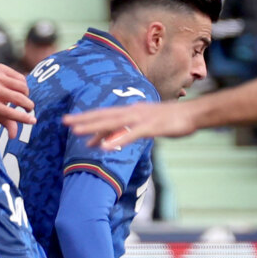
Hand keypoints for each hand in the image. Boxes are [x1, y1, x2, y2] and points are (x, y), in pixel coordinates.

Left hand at [0, 59, 35, 131]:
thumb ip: (2, 122)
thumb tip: (13, 136)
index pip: (9, 113)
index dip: (23, 118)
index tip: (33, 121)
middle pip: (19, 99)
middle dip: (29, 106)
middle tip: (28, 109)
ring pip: (23, 87)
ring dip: (26, 95)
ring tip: (22, 98)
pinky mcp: (2, 68)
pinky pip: (21, 78)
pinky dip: (23, 85)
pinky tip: (18, 88)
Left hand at [63, 100, 195, 149]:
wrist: (192, 114)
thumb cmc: (169, 120)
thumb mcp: (144, 125)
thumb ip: (125, 131)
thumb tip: (106, 140)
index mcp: (130, 110)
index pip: (104, 113)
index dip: (86, 116)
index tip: (69, 120)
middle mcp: (132, 112)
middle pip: (104, 115)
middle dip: (84, 119)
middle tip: (64, 122)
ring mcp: (141, 119)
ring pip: (113, 123)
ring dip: (94, 128)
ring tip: (77, 132)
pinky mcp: (152, 127)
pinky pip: (132, 134)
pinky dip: (118, 139)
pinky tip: (105, 147)